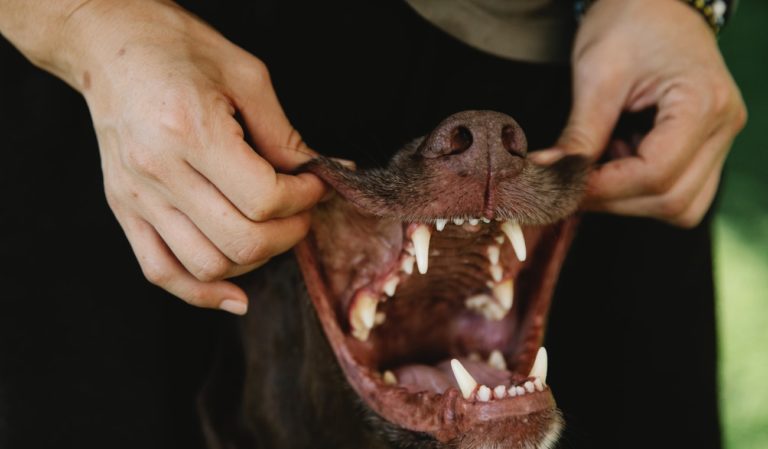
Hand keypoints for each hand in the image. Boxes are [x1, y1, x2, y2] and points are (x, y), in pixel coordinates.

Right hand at [67, 1, 326, 313]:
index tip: (315, 183)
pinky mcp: (124, 209)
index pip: (264, 199)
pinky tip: (236, 294)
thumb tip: (327, 172)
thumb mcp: (246, 77)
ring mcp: (136, 196)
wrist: (109, 44)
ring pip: (208, 266)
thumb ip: (285, 135)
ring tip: (271, 231)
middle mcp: (158, 171)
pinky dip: (202, 293)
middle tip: (302, 210)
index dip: (305, 198)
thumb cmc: (179, 51)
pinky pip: (161, 272)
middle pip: (242, 240)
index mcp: (191, 131)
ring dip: (254, 259)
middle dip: (289, 233)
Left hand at [532, 0, 746, 226]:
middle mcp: (724, 127)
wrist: (656, 1)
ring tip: (597, 166)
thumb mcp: (597, 74)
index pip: (656, 173)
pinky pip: (679, 190)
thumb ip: (579, 134)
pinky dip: (640, 189)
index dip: (604, 188)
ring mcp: (720, 139)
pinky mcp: (706, 146)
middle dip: (614, 200)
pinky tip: (615, 161)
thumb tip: (548, 176)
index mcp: (704, 103)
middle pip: (673, 200)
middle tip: (570, 185)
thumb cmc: (630, 23)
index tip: (562, 186)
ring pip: (680, 205)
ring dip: (629, 200)